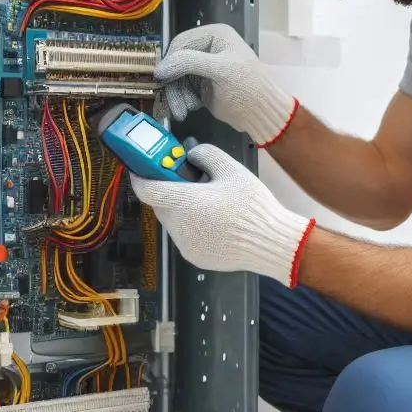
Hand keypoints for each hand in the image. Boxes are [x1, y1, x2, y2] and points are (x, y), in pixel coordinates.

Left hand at [129, 145, 314, 285]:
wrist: (271, 243)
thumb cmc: (253, 208)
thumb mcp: (232, 170)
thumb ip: (205, 155)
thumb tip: (191, 155)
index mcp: (185, 203)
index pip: (147, 189)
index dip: (141, 176)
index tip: (141, 168)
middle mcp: (180, 227)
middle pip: (161, 204)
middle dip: (169, 190)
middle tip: (189, 180)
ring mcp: (185, 245)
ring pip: (173, 220)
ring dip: (182, 208)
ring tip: (210, 202)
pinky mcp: (194, 257)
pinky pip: (185, 235)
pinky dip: (192, 225)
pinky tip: (215, 220)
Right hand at [154, 23, 297, 146]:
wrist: (261, 114)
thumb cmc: (247, 87)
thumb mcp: (219, 70)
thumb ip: (188, 63)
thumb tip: (158, 69)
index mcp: (215, 35)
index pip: (181, 42)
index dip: (170, 60)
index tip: (161, 78)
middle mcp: (207, 48)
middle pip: (176, 62)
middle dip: (173, 83)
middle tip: (174, 102)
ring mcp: (203, 67)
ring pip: (176, 78)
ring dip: (176, 95)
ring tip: (183, 111)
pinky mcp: (201, 84)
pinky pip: (181, 89)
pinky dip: (180, 100)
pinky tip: (187, 109)